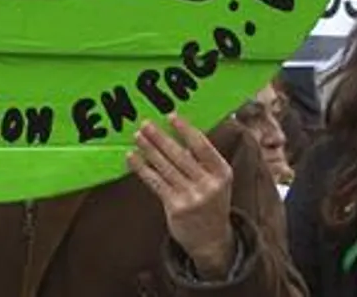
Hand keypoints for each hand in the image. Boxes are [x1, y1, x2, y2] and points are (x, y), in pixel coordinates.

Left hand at [129, 113, 236, 279]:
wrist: (212, 239)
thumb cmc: (213, 202)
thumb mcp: (219, 181)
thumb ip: (205, 160)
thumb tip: (181, 134)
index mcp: (223, 172)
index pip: (202, 146)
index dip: (186, 130)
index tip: (171, 116)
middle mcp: (209, 184)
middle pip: (180, 155)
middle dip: (161, 138)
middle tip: (146, 124)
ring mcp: (192, 197)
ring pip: (166, 168)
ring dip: (150, 150)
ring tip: (138, 136)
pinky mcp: (176, 208)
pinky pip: (156, 183)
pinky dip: (143, 169)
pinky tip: (133, 158)